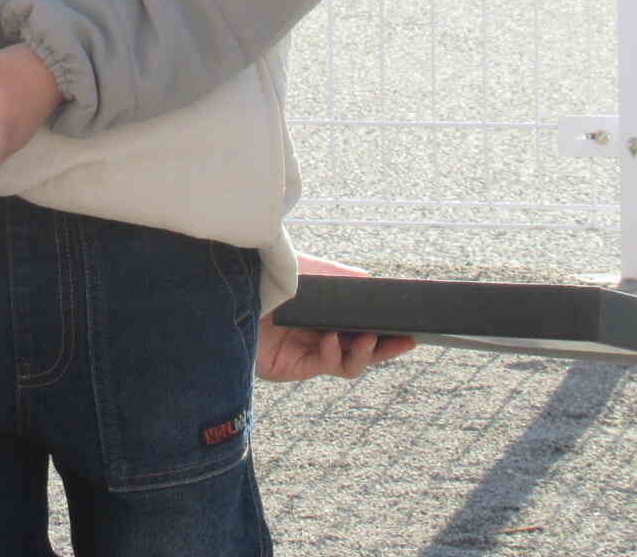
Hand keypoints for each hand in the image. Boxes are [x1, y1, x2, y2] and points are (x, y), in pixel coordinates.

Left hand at [256, 253, 414, 381]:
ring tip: (365, 339)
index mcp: (326, 314)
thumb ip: (337, 275)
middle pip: (362, 350)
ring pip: (349, 364)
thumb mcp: (305, 270)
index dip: (387, 332)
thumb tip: (370, 281)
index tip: (410, 330)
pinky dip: (334, 354)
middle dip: (386, 348)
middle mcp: (320, 335)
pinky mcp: (293, 366)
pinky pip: (325, 365)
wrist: (227, 291)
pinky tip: (331, 339)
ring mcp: (308, 352)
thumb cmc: (263, 278)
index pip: (364, 328)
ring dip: (363, 354)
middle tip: (404, 340)